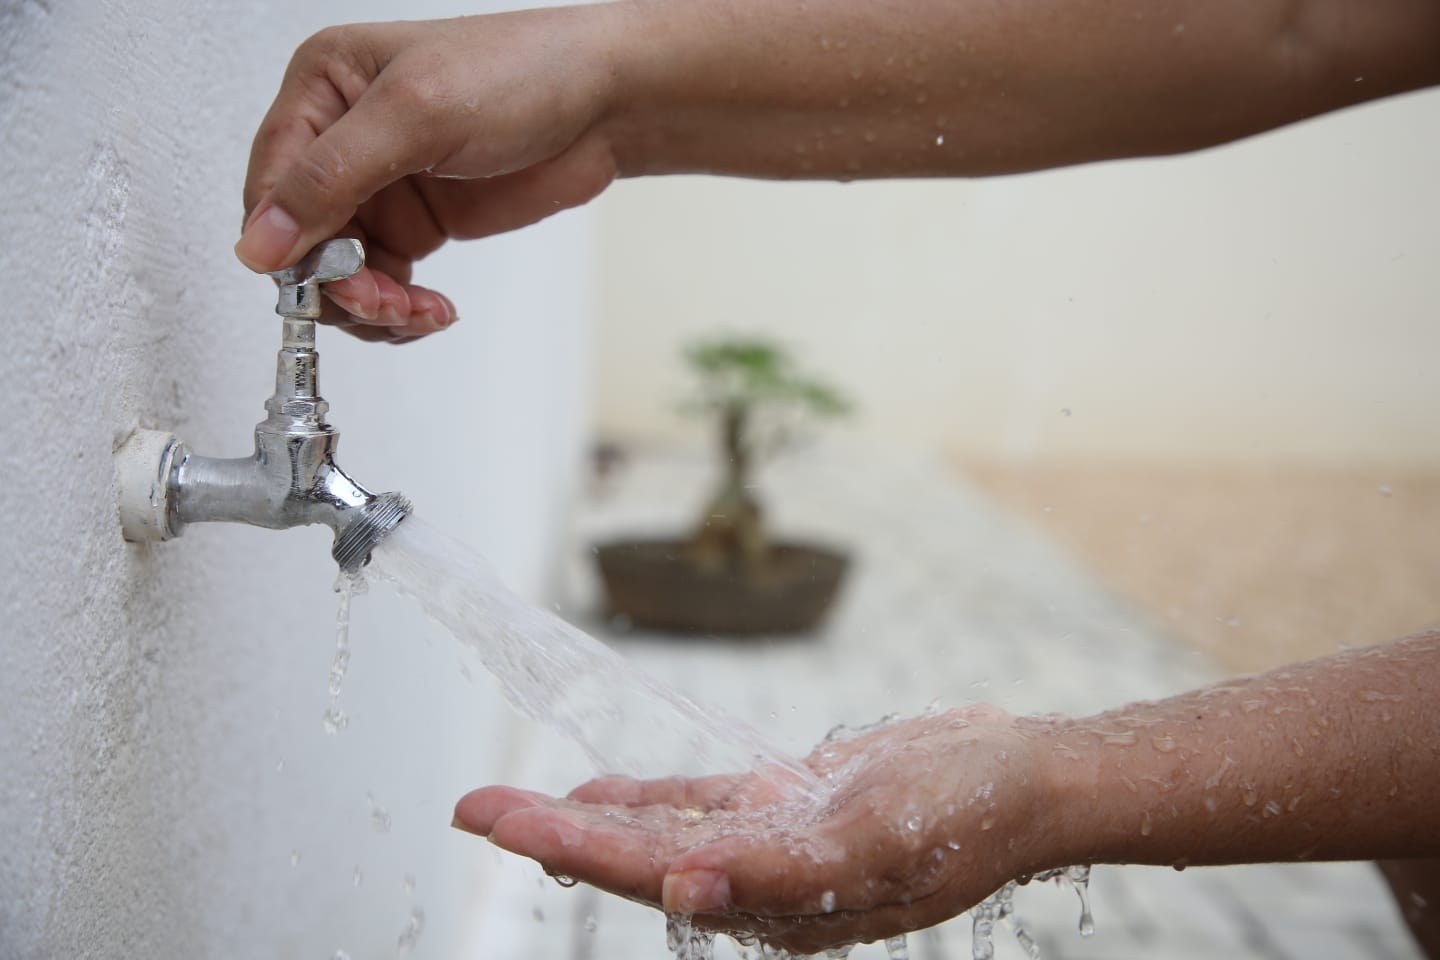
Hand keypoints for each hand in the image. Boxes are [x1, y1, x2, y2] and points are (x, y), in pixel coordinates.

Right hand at [236, 7, 625, 341]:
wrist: (604, 102)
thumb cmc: (522, 72)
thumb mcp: (416, 114)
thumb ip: (333, 177)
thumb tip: (262, 241)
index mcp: (324, 87)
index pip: (271, 180)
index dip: (285, 241)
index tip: (318, 282)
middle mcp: (342, 138)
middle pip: (301, 237)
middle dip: (336, 283)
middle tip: (383, 302)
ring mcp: (380, 185)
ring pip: (339, 271)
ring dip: (369, 306)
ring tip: (413, 311)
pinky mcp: (416, 223)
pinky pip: (381, 283)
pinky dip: (400, 309)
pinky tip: (431, 310)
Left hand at [453, 707, 1058, 952]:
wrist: (1027, 781)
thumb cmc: (967, 811)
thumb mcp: (875, 839)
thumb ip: (774, 871)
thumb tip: (679, 887)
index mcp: (775, 899)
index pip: (647, 873)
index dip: (570, 846)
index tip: (499, 822)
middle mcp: (760, 880)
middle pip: (634, 854)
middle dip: (553, 832)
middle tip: (472, 807)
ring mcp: (772, 843)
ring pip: (658, 829)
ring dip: (586, 814)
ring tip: (513, 802)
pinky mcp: (789, 808)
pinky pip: (700, 805)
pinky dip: (646, 799)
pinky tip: (599, 789)